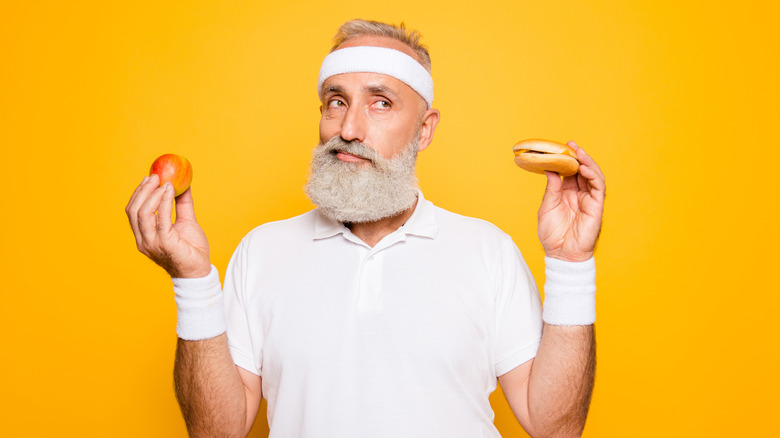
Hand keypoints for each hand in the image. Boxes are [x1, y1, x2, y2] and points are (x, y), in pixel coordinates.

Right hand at [125, 174, 211, 277]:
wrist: (199, 270)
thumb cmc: (191, 249)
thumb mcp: (186, 221)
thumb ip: (182, 204)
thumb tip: (183, 184)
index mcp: (144, 236)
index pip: (133, 211)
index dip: (139, 193)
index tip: (148, 178)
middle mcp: (143, 240)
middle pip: (133, 210)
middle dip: (143, 191)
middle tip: (155, 176)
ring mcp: (152, 243)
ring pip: (143, 214)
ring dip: (153, 194)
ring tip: (165, 183)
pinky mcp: (165, 244)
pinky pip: (161, 219)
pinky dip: (164, 202)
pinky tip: (170, 191)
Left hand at [537, 141, 604, 261]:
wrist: (560, 254)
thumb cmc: (552, 234)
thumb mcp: (547, 207)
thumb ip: (551, 188)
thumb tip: (549, 168)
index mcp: (567, 193)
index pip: (570, 172)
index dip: (568, 159)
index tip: (562, 147)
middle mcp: (579, 194)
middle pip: (583, 170)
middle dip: (578, 156)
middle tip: (571, 145)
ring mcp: (589, 200)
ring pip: (593, 176)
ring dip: (588, 163)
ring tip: (579, 153)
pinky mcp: (596, 207)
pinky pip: (598, 188)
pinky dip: (593, 177)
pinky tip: (585, 169)